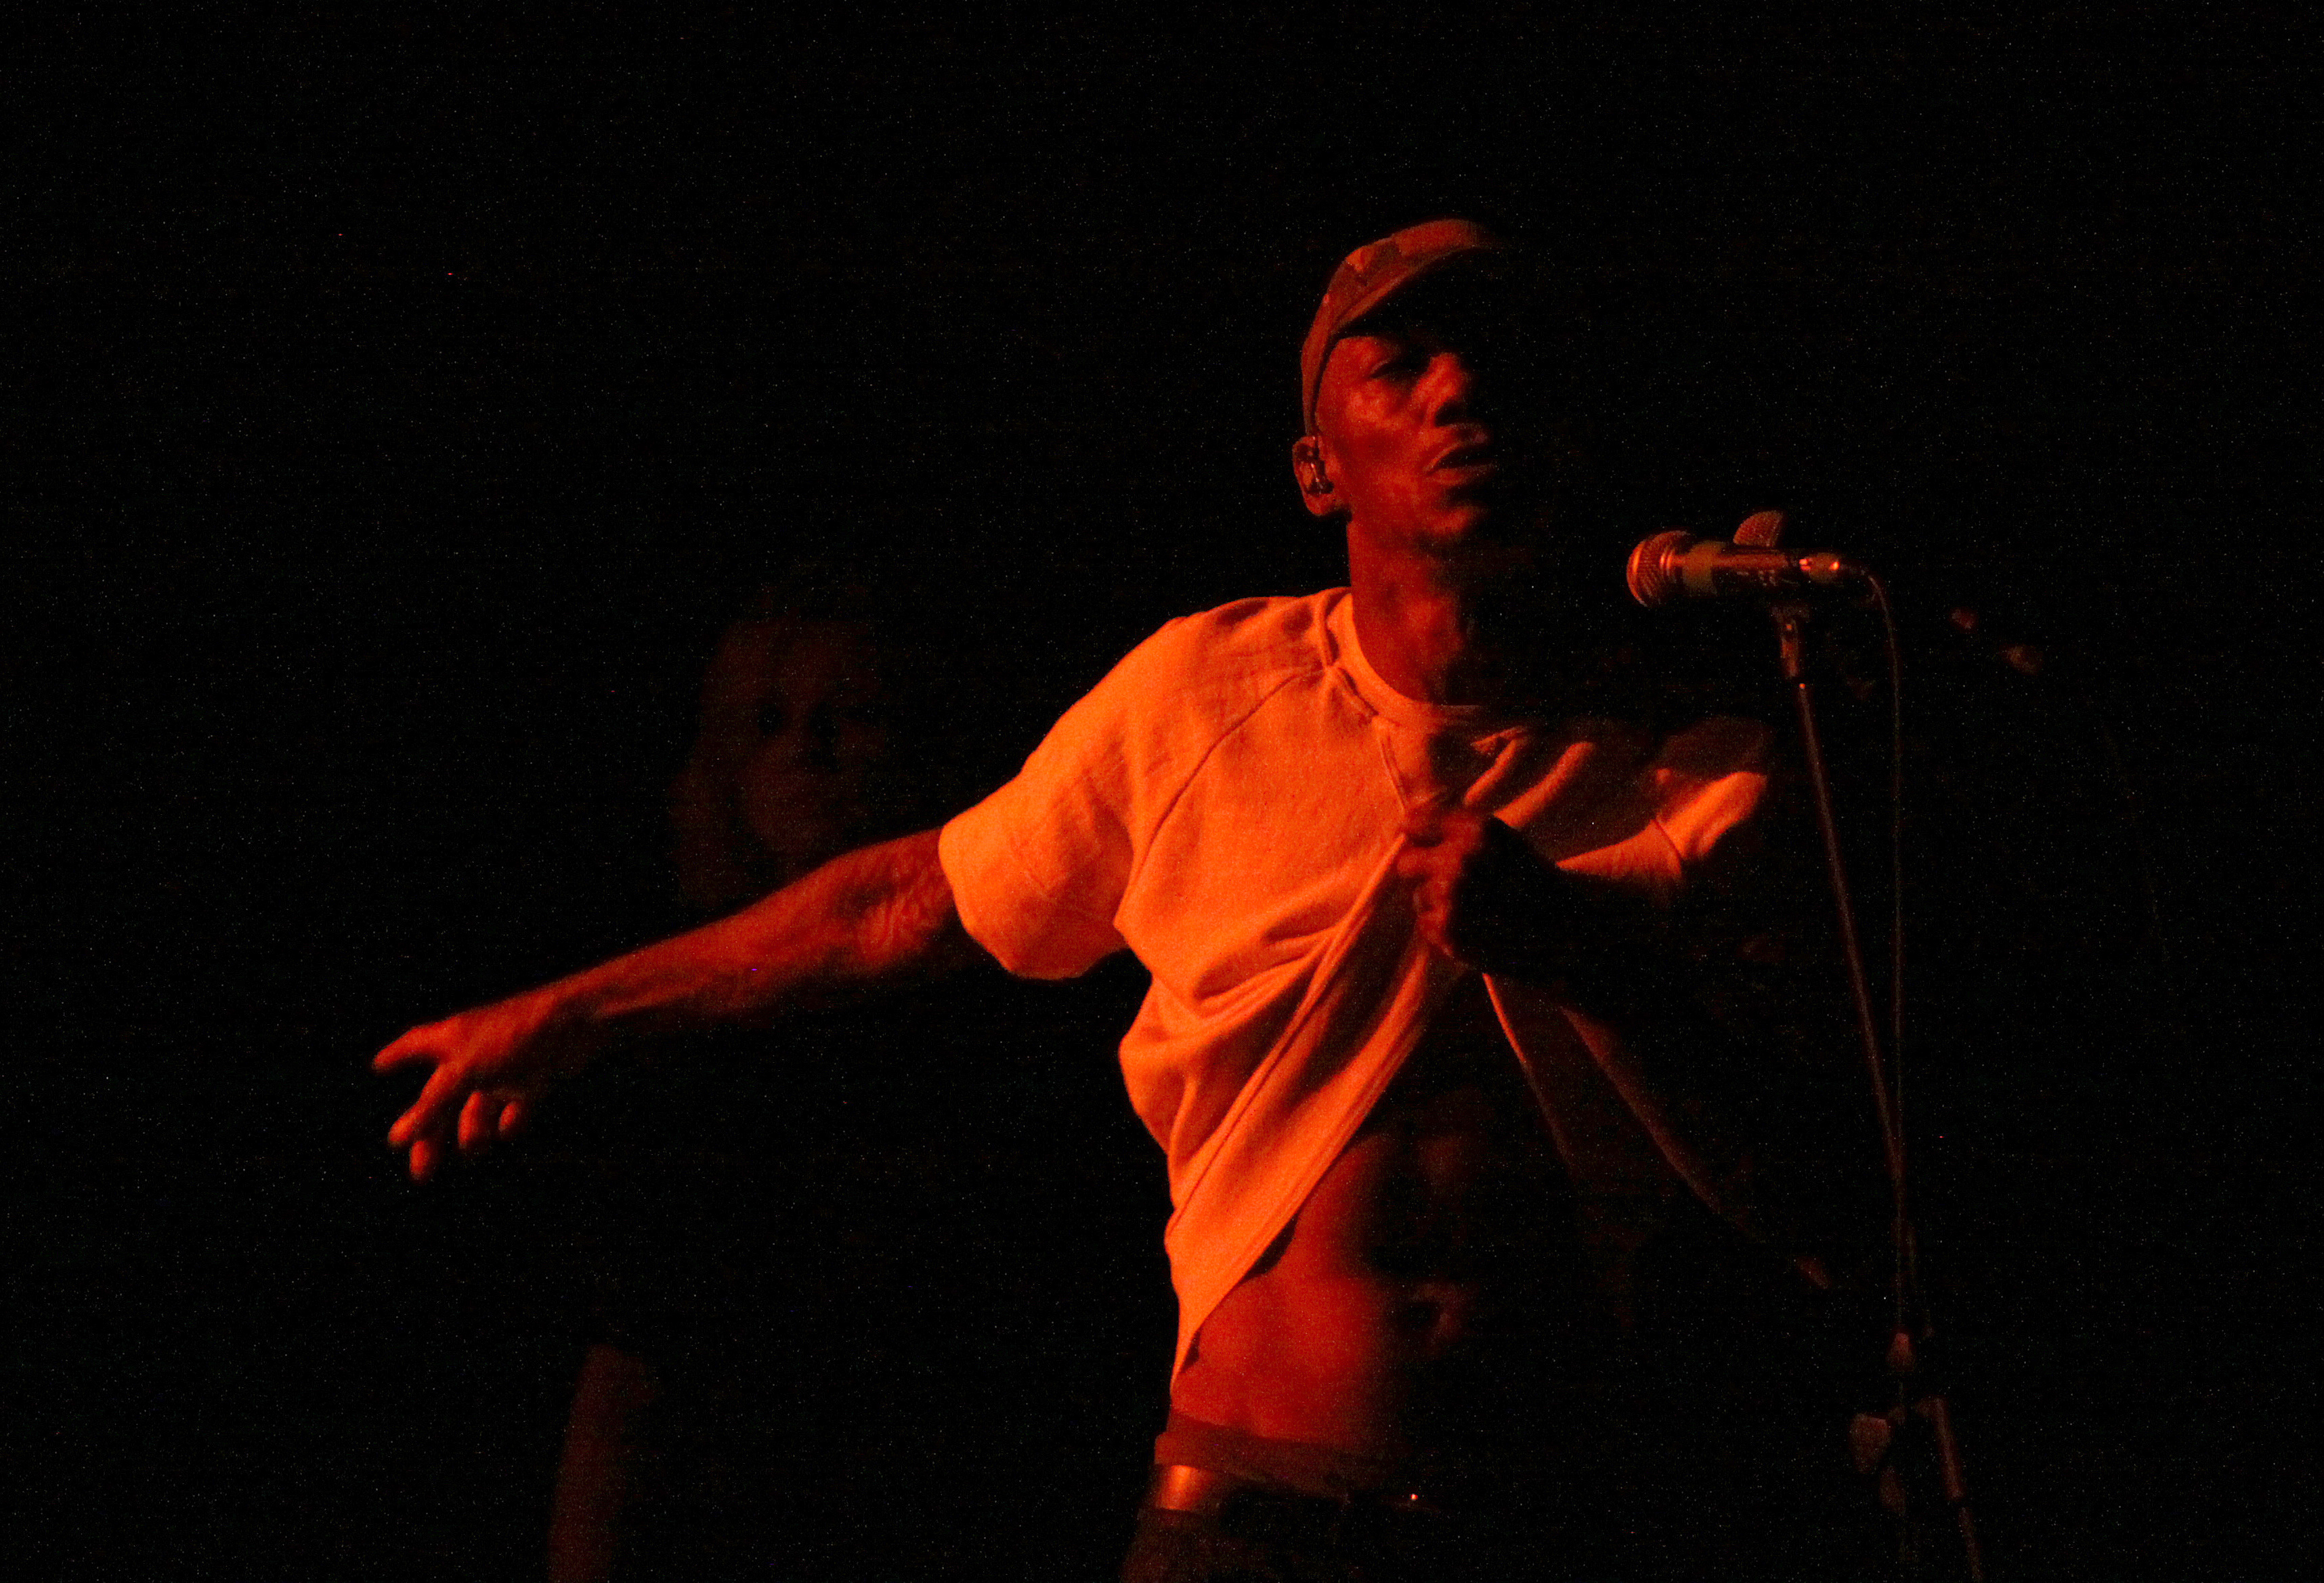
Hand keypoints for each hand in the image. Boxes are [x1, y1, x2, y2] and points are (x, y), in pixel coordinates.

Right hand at [372, 988, 604, 1180]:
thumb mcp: (463, 1072)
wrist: (576, 1023)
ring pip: (479, 1107)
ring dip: (473, 1131)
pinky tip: (508, 1130)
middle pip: (444, 1097)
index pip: (414, 1045)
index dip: (396, 1055)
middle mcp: (474, 1051)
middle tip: (422, 1172)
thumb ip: (432, 1106)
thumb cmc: (513, 1035)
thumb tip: (396, 1139)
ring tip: (474, 1150)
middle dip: (432, 1133)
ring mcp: (504, 1064)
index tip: (379, 1066)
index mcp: (449, 1040)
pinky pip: (516, 1106)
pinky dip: (511, 1120)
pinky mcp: (534, 1075)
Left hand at [1394, 803, 1563, 974]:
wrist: (1568, 933)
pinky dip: (1444, 929)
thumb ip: (1461, 832)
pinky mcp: (1446, 930)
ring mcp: (1450, 896)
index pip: (1414, 823)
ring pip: (1418, 897)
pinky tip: (1474, 929)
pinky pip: (1426, 924)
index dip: (1419, 838)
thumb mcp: (1505, 841)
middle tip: (1453, 885)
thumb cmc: (1536, 884)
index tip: (1425, 846)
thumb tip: (1408, 829)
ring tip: (1474, 911)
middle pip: (1406, 863)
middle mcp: (1459, 859)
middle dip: (1424, 873)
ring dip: (1438, 904)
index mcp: (1476, 830)